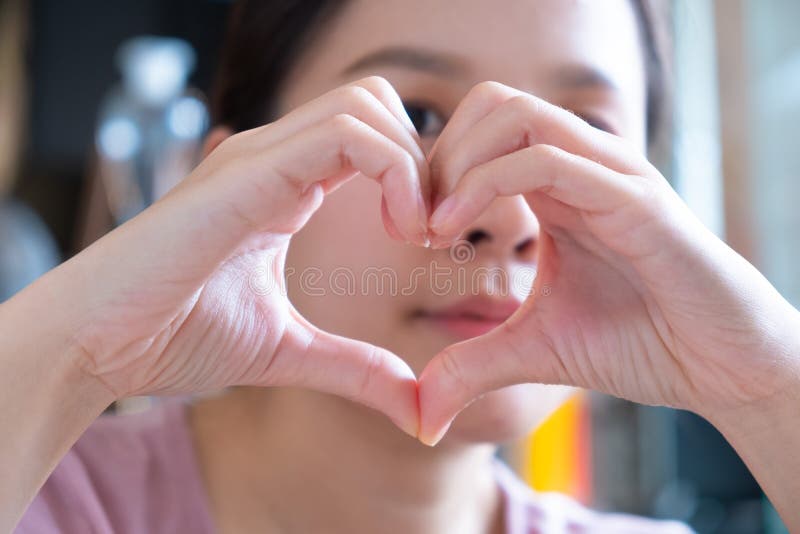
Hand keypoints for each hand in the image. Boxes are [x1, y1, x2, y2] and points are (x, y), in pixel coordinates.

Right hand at [59, 76, 429, 435]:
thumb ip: (355, 368)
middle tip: (431, 230)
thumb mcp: (288, 352)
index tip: (432, 240)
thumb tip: (417, 405)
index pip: (372, 136)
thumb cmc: (174, 336)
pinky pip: (342, 134)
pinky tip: (397, 231)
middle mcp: (275, 157)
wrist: (98, 344)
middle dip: (424, 159)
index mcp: (286, 185)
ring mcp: (259, 157)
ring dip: (413, 162)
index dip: (418, 178)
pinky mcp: (248, 173)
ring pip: (365, 103)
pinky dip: (392, 171)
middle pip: (375, 101)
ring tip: (415, 233)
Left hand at [418, 81, 799, 444]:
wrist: (721, 367)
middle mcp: (583, 165)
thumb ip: (473, 365)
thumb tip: (420, 415)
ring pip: (516, 115)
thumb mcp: (534, 351)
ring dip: (457, 164)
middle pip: (492, 102)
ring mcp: (610, 174)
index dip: (432, 170)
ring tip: (434, 228)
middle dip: (437, 156)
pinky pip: (549, 160)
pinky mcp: (635, 199)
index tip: (408, 230)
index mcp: (558, 186)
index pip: (482, 129)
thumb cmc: (639, 343)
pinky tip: (456, 232)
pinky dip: (487, 185)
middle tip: (415, 223)